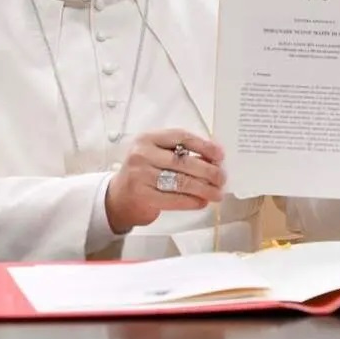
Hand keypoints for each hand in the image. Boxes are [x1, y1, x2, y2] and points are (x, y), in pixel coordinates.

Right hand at [104, 129, 225, 234]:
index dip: (203, 145)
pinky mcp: (143, 196)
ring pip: (181, 181)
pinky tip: (202, 202)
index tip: (220, 155)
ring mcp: (141, 175)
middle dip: (208, 170)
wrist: (118, 198)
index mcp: (148, 138)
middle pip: (183, 161)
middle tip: (221, 178)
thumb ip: (178, 151)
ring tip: (217, 193)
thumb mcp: (155, 154)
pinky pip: (174, 199)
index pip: (180, 136)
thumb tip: (213, 157)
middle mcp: (142, 154)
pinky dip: (192, 201)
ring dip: (204, 188)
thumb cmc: (143, 173)